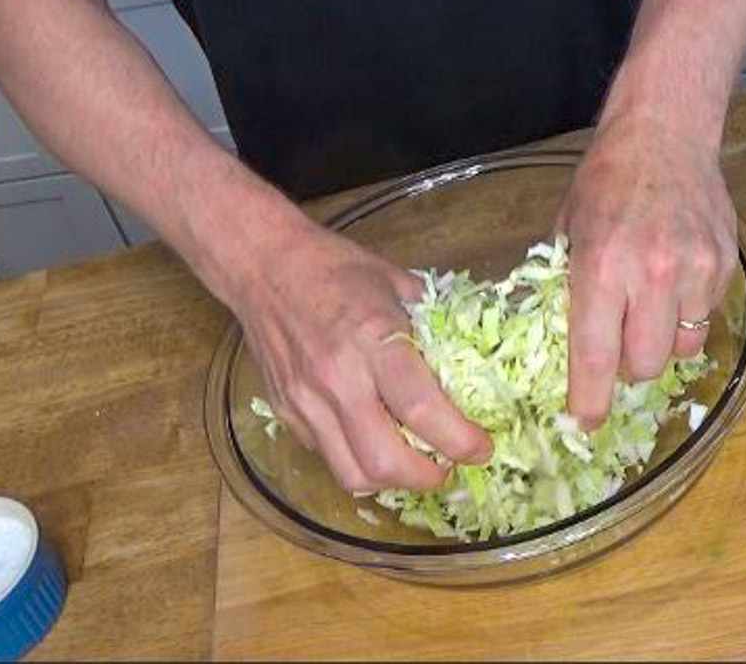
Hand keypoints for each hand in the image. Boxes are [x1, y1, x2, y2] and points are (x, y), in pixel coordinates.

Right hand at [231, 219, 493, 490]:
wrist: (263, 264)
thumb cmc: (334, 268)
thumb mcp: (396, 284)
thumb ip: (431, 326)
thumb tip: (470, 361)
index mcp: (373, 339)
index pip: (422, 410)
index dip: (461, 441)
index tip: (482, 448)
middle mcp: (337, 378)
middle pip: (386, 461)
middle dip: (428, 477)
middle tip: (449, 465)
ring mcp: (306, 401)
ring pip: (352, 475)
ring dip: (392, 481)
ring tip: (412, 464)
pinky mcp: (286, 412)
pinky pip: (328, 457)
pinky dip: (358, 461)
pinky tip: (374, 442)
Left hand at [557, 113, 737, 429]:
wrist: (665, 134)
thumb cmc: (605, 181)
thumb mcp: (567, 230)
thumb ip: (565, 288)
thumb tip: (556, 345)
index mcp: (602, 267)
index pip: (596, 356)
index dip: (589, 399)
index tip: (584, 422)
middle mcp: (652, 274)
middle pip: (645, 366)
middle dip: (627, 369)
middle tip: (615, 347)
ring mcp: (695, 270)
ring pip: (681, 350)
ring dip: (659, 345)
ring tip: (646, 311)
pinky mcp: (724, 265)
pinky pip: (704, 320)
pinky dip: (685, 317)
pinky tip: (672, 284)